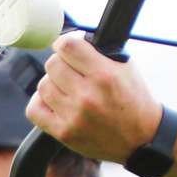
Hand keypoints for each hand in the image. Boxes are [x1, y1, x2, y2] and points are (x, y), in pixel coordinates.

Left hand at [30, 35, 166, 161]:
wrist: (142, 138)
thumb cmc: (133, 100)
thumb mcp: (125, 68)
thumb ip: (97, 52)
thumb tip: (71, 38)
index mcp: (105, 75)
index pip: (67, 46)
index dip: (64, 43)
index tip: (66, 47)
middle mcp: (88, 96)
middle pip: (52, 64)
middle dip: (60, 63)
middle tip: (70, 70)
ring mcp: (74, 117)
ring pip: (43, 86)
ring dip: (52, 83)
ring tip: (65, 87)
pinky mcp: (64, 133)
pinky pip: (34, 110)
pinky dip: (41, 102)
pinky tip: (54, 102)